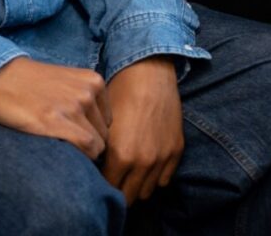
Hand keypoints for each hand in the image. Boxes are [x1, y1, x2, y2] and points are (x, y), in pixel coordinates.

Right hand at [0, 56, 110, 159]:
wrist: (0, 78)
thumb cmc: (32, 85)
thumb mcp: (68, 82)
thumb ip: (85, 100)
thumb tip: (98, 133)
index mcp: (94, 81)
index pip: (107, 122)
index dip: (93, 135)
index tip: (74, 140)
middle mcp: (88, 92)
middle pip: (104, 135)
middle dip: (89, 145)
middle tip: (67, 148)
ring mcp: (74, 106)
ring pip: (97, 145)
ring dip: (82, 154)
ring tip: (61, 151)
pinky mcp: (56, 121)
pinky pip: (86, 148)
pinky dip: (80, 158)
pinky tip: (61, 155)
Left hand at [102, 57, 183, 203]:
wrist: (149, 74)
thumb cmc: (121, 95)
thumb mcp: (104, 125)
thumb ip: (100, 153)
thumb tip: (94, 172)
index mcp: (121, 156)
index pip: (109, 189)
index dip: (102, 186)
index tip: (100, 180)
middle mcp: (143, 162)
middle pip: (129, 196)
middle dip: (120, 190)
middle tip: (114, 181)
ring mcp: (162, 158)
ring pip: (148, 192)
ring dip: (138, 186)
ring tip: (130, 174)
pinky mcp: (176, 151)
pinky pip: (165, 180)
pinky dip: (155, 177)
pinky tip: (146, 165)